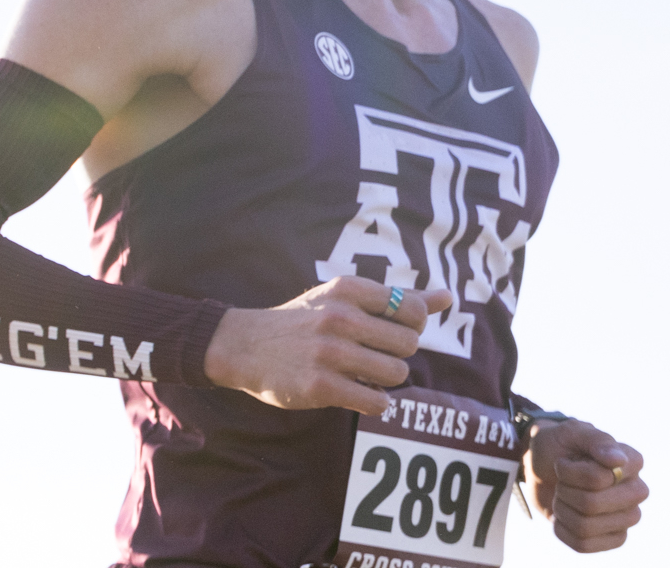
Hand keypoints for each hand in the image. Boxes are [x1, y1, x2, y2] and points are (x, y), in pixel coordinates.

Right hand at [203, 277, 454, 414]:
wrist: (244, 345)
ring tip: (360, 373)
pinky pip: (377, 403)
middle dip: (396, 355)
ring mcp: (329, 353)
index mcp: (347, 290)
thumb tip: (448, 298)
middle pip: (409, 345)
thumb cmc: (303, 320)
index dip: (410, 327)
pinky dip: (372, 402)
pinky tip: (353, 392)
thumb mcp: (341, 298)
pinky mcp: (321, 386)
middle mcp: (339, 317)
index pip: (413, 310)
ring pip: (396, 375)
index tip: (386, 331)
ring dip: (384, 380)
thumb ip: (397, 299)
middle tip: (371, 355)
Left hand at [526, 418, 647, 550]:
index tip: (563, 461)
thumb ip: (594, 439)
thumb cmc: (558, 447)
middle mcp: (636, 491)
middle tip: (561, 480)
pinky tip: (564, 515)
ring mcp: (627, 517)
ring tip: (563, 496)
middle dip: (564, 491)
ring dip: (562, 509)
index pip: (597, 478)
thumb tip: (617, 460)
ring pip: (586, 526)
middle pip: (591, 504)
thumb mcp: (569, 433)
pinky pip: (583, 545)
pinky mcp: (614, 538)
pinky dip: (562, 529)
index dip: (568, 472)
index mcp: (632, 462)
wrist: (542, 468)